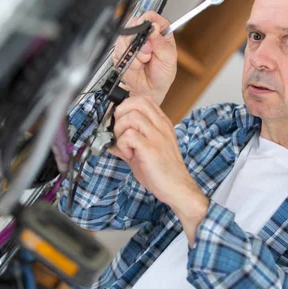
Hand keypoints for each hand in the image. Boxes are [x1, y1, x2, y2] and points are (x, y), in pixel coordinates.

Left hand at [110, 96, 207, 243]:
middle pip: (137, 102)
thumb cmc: (163, 171)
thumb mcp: (145, 151)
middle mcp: (160, 126)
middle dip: (121, 113)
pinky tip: (128, 154)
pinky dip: (123, 144)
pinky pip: (130, 135)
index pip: (143, 100)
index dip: (126, 107)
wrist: (178, 188)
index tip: (120, 121)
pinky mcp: (151, 148)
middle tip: (119, 131)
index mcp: (161, 124)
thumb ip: (129, 142)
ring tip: (124, 145)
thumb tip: (110, 140)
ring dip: (120, 130)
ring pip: (131, 116)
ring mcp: (157, 136)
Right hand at [114, 11, 176, 104]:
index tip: (149, 27)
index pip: (151, 17)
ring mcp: (130, 43)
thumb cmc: (162, 73)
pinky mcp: (121, 53)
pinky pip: (120, 52)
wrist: (151, 90)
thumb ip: (160, 43)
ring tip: (144, 62)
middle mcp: (143, 35)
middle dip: (140, 39)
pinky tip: (137, 66)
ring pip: (126, 38)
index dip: (148, 20)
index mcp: (158, 31)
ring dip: (136, 53)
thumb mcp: (168, 58)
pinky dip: (130, 61)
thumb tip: (154, 28)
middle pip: (134, 24)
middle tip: (149, 51)